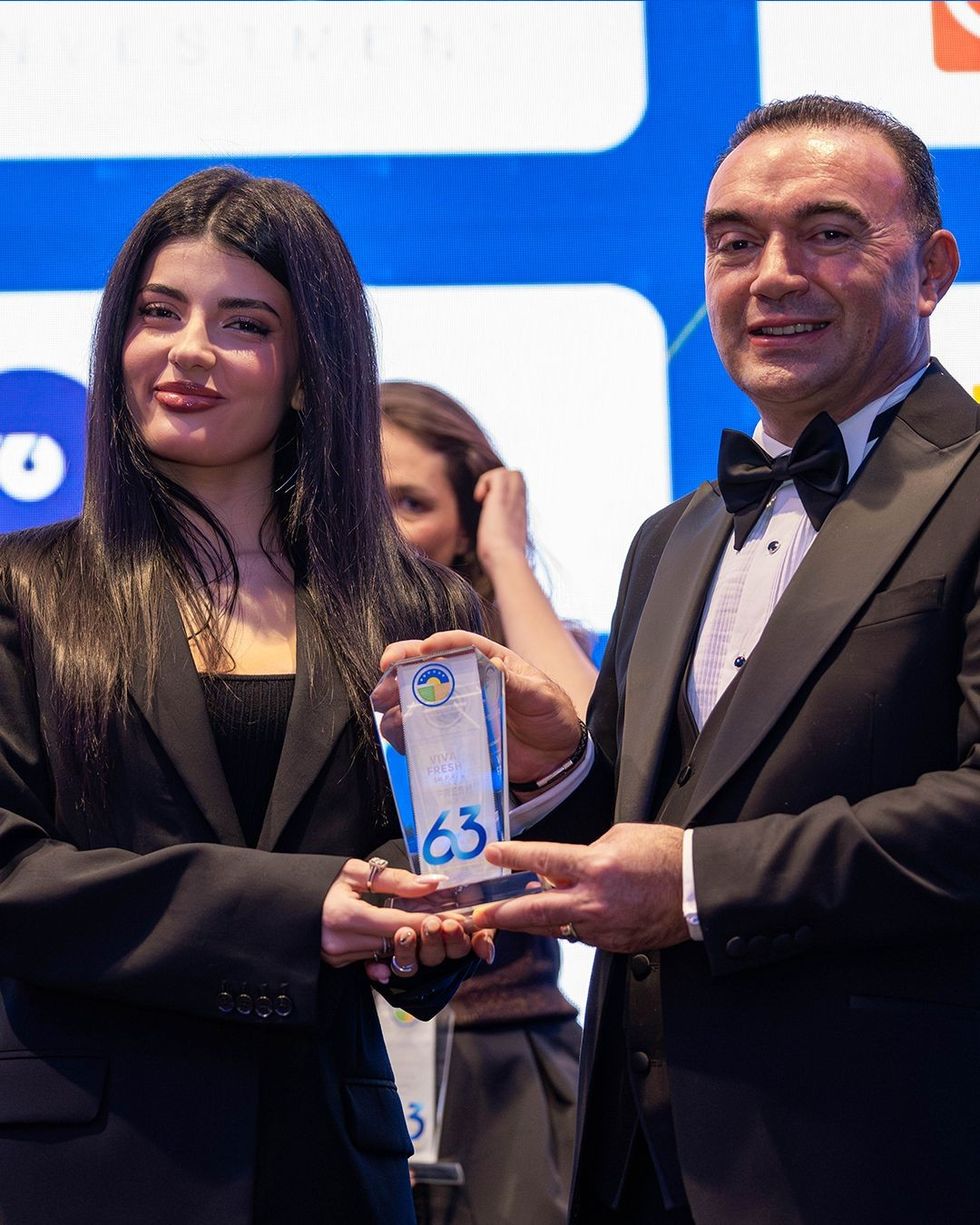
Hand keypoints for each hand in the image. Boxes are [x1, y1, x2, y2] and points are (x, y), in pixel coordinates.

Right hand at [320, 858, 494, 984]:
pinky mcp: (337, 964)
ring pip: (387, 954)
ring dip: (411, 942)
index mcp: (345, 916)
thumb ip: (395, 880)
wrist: (281, 902)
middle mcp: (341, 944)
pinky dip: (389, 951)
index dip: (432, 921)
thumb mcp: (353, 872)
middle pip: (398, 943)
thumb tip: (433, 883)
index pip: (400, 923)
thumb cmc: (316, 880)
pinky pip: (372, 960)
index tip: (458, 918)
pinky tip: (403, 941)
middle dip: (427, 933)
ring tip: (435, 927)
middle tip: (455, 923)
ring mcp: (338, 958)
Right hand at [378, 631, 580, 783]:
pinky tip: (401, 739)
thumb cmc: (551, 716)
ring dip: (397, 706)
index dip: (436, 645)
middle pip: (425, 670)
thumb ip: (516, 682)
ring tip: (389, 714)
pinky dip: (406, 736)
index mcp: (488, 660)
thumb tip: (491, 665)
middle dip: (399, 673)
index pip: (458, 645)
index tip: (417, 651)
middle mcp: (466, 682)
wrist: (555, 759)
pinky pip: (421, 735)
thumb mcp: (540, 695)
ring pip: (416, 702)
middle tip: (385, 682)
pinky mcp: (452, 739)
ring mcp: (457, 711)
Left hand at [471, 824, 688, 951]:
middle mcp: (593, 901)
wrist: (698, 889)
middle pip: (535, 909)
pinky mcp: (613, 943)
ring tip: (507, 917)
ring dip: (531, 921)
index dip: (513, 857)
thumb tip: (567, 866)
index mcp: (595, 867)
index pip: (543, 860)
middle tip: (477, 915)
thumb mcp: (620, 837)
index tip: (491, 854)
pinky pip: (581, 933)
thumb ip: (588, 852)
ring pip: (555, 926)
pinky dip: (569, 924)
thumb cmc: (666, 856)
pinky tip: (562, 916)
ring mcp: (603, 927)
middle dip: (502, 913)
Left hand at [473, 468, 528, 570]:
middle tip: (487, 501)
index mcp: (519, 514)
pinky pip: (497, 474)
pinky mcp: (502, 497)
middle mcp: (519, 504)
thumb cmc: (500, 560)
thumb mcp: (501, 545)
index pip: (516, 490)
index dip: (503, 492)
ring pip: (510, 471)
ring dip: (492, 481)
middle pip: (517, 476)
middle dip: (499, 482)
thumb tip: (487, 543)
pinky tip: (479, 501)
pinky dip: (484, 482)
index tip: (490, 508)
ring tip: (483, 500)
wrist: (505, 559)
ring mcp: (513, 499)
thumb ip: (498, 536)